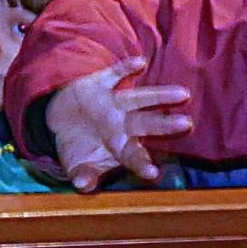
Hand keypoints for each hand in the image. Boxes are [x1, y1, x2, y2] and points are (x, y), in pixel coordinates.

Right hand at [43, 57, 193, 189]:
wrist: (60, 117)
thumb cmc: (76, 145)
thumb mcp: (75, 164)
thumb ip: (82, 175)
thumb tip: (82, 185)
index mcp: (118, 146)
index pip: (133, 156)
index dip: (141, 163)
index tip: (153, 173)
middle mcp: (121, 123)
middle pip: (145, 124)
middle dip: (164, 125)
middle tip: (186, 124)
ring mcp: (113, 103)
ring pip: (138, 98)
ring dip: (159, 96)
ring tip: (183, 94)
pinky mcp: (99, 84)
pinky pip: (113, 74)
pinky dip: (125, 69)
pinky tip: (140, 62)